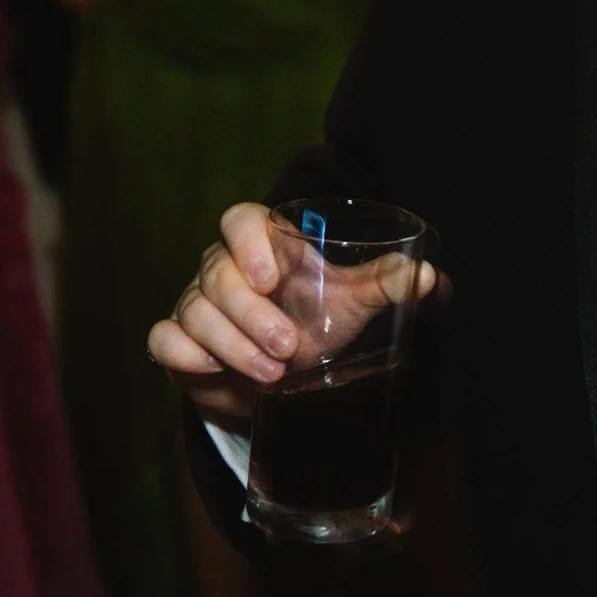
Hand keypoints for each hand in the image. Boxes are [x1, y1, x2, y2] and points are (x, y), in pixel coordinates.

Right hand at [148, 201, 439, 420]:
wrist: (282, 377)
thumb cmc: (316, 322)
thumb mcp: (352, 302)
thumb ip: (386, 283)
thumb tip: (432, 275)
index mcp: (263, 247)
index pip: (239, 219)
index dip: (247, 240)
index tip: (268, 274)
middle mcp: (222, 269)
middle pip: (218, 274)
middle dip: (251, 315)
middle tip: (287, 348)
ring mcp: (196, 305)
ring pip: (194, 310)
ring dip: (231, 343)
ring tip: (272, 373)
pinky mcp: (178, 343)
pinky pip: (164, 340)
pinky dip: (183, 353)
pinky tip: (211, 370)